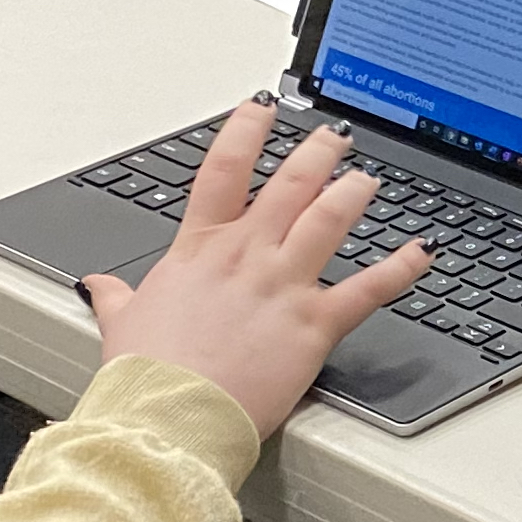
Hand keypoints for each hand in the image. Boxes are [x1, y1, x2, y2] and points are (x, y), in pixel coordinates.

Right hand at [81, 108, 433, 431]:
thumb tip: (98, 286)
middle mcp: (247, 255)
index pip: (223, 169)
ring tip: (368, 177)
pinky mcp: (315, 323)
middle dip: (317, 153)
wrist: (171, 414)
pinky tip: (422, 251)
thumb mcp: (123, 325)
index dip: (245, 130)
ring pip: (330, 218)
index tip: (261, 106)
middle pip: (290, 184)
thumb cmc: (147, 374)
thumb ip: (116, 297)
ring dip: (354, 192)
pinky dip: (402, 267)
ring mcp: (284, 284)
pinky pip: (370, 288)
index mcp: (200, 249)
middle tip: (335, 137)